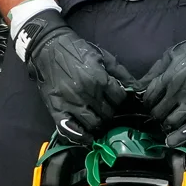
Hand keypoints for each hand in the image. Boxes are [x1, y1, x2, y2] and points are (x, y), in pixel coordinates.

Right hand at [17, 10, 131, 143]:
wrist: (48, 48)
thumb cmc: (77, 50)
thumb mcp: (102, 56)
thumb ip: (121, 72)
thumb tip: (137, 88)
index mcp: (99, 79)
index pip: (119, 99)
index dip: (120, 99)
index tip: (116, 99)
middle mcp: (87, 93)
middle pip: (108, 113)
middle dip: (110, 112)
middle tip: (107, 110)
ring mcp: (71, 103)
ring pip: (93, 124)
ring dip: (98, 124)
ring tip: (98, 120)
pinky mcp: (56, 109)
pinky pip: (70, 130)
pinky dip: (80, 137)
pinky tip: (87, 137)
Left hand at [135, 13, 185, 146]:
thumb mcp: (172, 54)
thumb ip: (154, 72)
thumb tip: (137, 87)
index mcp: (169, 78)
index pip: (149, 98)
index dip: (146, 102)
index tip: (149, 103)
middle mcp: (179, 93)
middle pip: (158, 112)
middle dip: (155, 114)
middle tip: (157, 114)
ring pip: (171, 123)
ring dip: (165, 125)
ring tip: (165, 124)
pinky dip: (179, 137)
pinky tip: (171, 142)